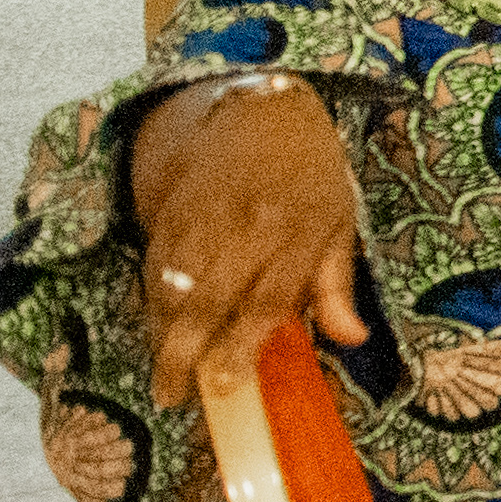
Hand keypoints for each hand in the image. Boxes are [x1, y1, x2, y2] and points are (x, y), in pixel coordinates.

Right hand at [130, 77, 370, 413]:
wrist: (262, 107)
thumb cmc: (310, 174)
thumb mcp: (339, 223)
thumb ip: (336, 286)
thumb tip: (352, 339)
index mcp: (300, 230)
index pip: (269, 298)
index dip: (244, 343)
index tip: (226, 382)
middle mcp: (250, 225)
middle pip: (210, 297)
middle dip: (186, 351)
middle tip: (173, 394)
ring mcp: (206, 215)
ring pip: (173, 283)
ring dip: (162, 332)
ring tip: (161, 371)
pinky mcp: (171, 208)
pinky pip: (153, 262)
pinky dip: (149, 299)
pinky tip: (152, 326)